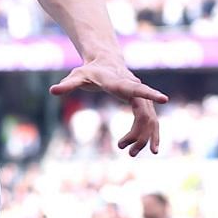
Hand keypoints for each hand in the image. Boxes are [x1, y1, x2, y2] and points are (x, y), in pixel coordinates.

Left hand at [49, 57, 167, 156]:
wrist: (106, 63)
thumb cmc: (90, 70)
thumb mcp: (77, 76)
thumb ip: (67, 85)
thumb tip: (52, 90)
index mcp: (120, 83)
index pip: (137, 89)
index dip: (150, 94)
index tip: (164, 99)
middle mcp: (134, 89)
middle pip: (145, 112)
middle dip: (140, 133)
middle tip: (126, 150)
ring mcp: (140, 97)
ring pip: (150, 120)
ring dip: (144, 138)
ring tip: (131, 154)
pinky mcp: (141, 104)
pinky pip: (149, 121)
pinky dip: (147, 134)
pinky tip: (139, 148)